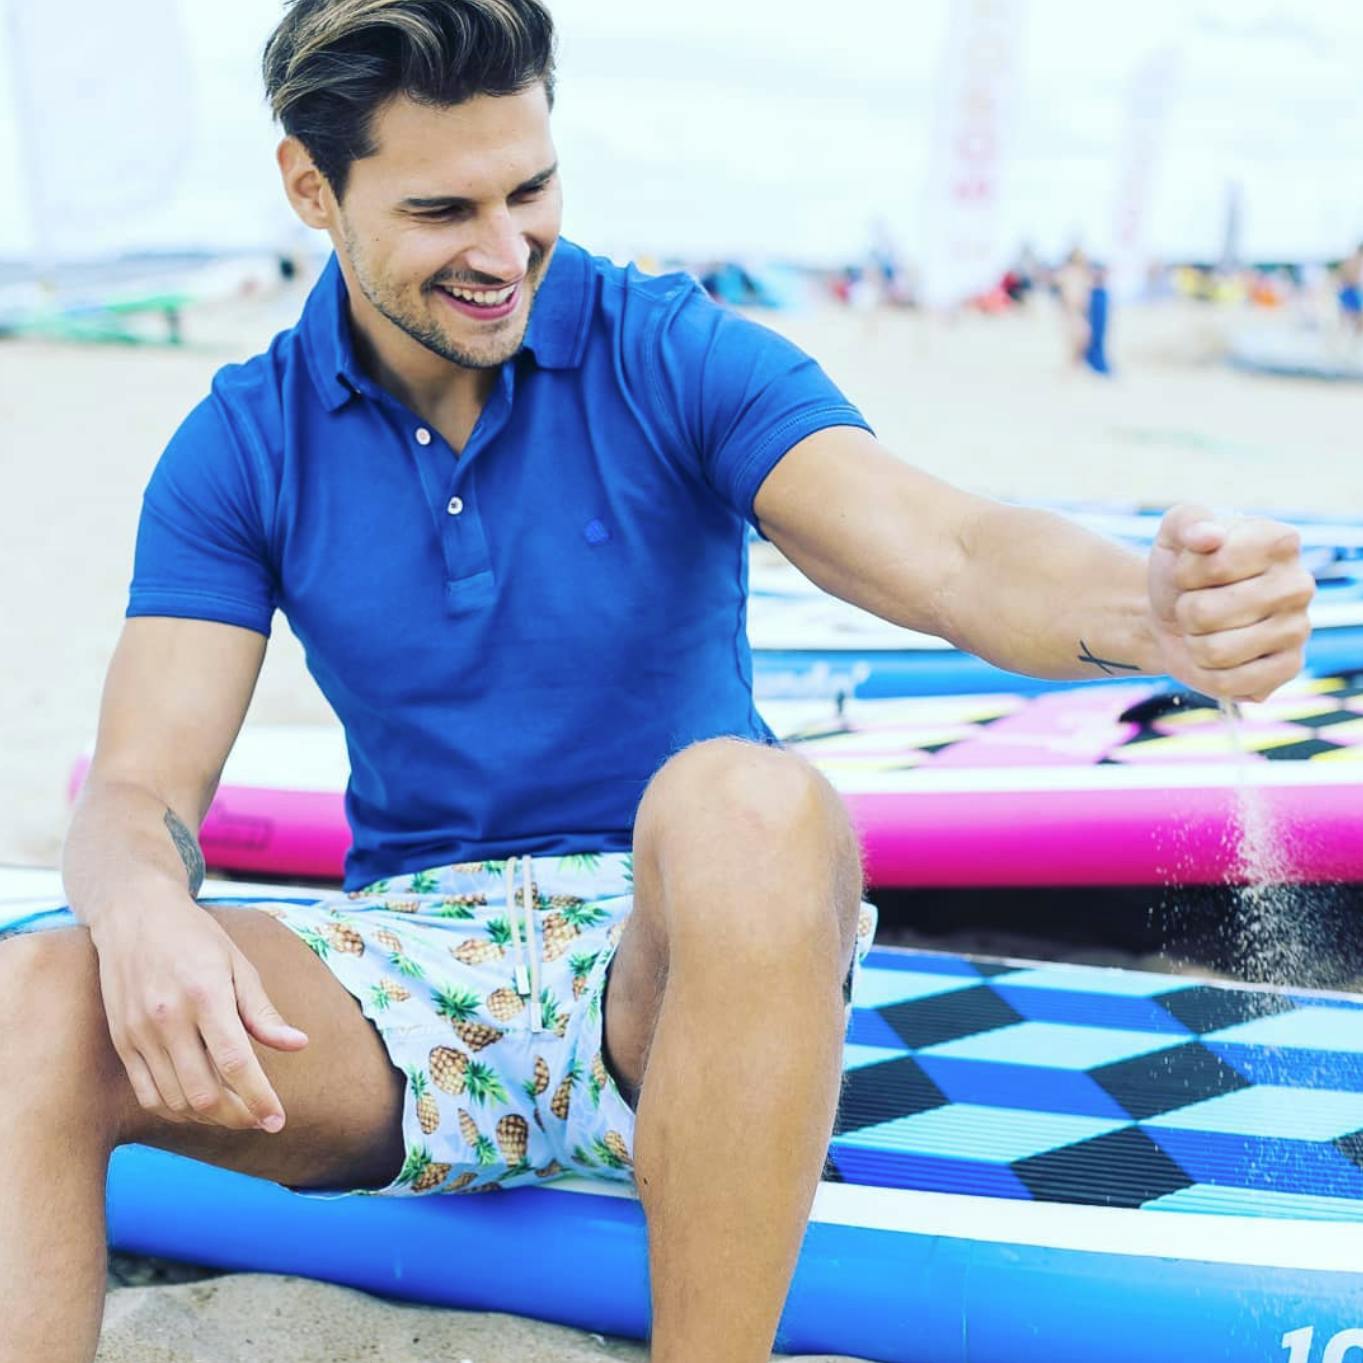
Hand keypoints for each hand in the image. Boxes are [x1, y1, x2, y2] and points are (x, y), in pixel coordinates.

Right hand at [90, 888, 308, 1131]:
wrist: (135, 915)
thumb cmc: (196, 938)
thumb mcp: (238, 964)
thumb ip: (263, 1012)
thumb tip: (298, 1045)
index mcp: (206, 996)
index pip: (235, 1064)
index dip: (259, 1098)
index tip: (278, 1121)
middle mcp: (169, 1019)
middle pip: (204, 1093)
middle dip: (237, 1116)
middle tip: (260, 1119)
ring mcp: (139, 1033)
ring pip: (176, 1100)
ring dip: (209, 1117)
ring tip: (235, 1111)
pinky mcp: (122, 1042)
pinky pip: (148, 1094)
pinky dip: (176, 1110)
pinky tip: (199, 1106)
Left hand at [1148, 504, 1314, 702]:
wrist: (1175, 614)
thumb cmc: (1182, 569)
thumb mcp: (1174, 534)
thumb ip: (1188, 522)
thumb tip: (1210, 537)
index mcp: (1280, 541)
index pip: (1214, 563)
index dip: (1184, 572)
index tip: (1191, 570)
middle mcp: (1299, 584)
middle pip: (1207, 612)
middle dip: (1186, 611)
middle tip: (1196, 604)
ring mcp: (1299, 629)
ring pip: (1215, 651)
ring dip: (1194, 642)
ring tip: (1205, 629)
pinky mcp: (1289, 667)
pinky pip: (1229, 683)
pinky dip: (1206, 672)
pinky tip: (1216, 655)